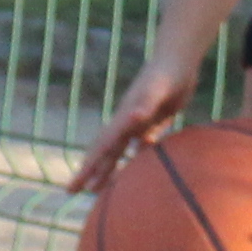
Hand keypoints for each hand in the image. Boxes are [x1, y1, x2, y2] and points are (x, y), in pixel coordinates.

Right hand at [66, 59, 194, 191]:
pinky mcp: (155, 118)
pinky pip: (143, 143)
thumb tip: (134, 118)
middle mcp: (127, 122)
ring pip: (121, 150)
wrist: (179, 58)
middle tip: (72, 192)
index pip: (101, 150)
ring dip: (110, 168)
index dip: (87, 169)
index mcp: (124, 120)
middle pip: (105, 152)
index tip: (71, 188)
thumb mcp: (157, 89)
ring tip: (100, 188)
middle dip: (89, 172)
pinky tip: (139, 167)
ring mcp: (140, 120)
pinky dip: (137, 156)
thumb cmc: (168, 74)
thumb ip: (146, 102)